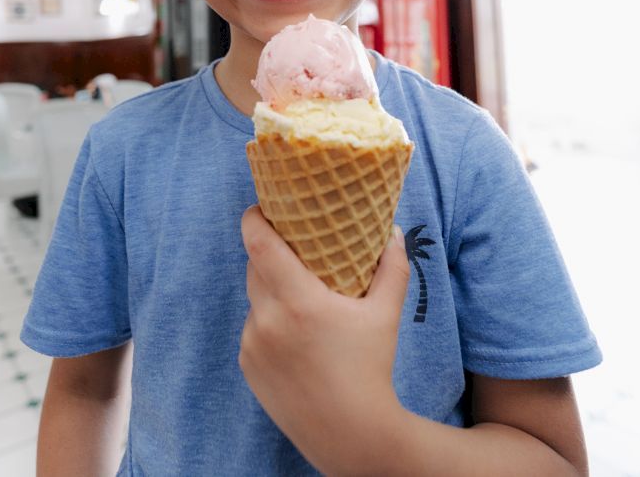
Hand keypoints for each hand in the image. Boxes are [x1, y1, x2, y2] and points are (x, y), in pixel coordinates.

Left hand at [239, 205, 410, 475]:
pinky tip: (294, 333)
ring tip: (300, 294)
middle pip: (255, 267)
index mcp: (298, 301)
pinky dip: (268, 321)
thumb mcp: (385, 315)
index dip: (255, 219)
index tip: (262, 207)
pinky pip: (253, 328)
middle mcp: (268, 320)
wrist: (350, 433)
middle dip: (269, 252)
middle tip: (291, 246)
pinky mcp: (247, 365)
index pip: (259, 244)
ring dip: (270, 290)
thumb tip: (393, 232)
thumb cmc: (370, 369)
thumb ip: (391, 268)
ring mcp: (253, 344)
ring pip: (254, 299)